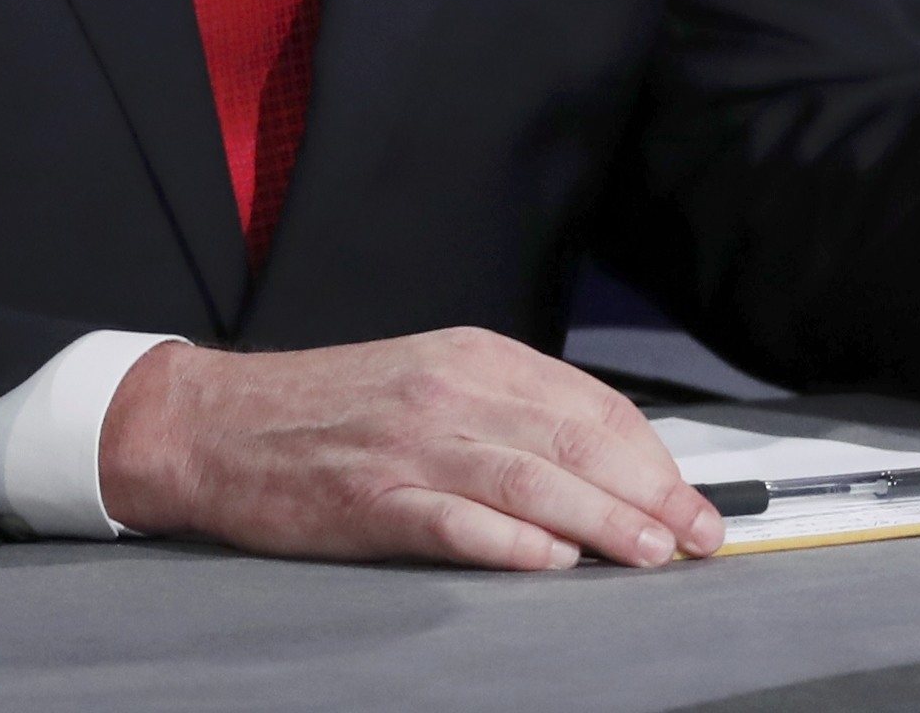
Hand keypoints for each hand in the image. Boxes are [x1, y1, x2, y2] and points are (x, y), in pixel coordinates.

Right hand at [98, 326, 724, 569]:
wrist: (219, 424)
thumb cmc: (330, 411)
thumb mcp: (431, 381)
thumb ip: (510, 412)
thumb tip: (603, 463)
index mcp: (474, 358)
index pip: (592, 405)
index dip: (654, 458)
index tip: (694, 499)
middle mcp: (452, 392)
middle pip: (577, 442)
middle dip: (652, 494)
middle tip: (701, 537)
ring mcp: (412, 445)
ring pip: (534, 481)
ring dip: (605, 522)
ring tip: (653, 554)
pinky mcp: (373, 499)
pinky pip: (456, 521)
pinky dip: (512, 543)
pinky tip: (553, 561)